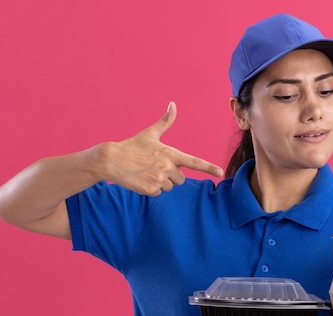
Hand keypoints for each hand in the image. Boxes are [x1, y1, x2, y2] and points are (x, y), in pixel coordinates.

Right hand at [99, 102, 222, 195]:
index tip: (221, 173)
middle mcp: (168, 167)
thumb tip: (173, 104)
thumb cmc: (132, 145)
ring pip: (170, 187)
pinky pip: (158, 193)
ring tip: (146, 172)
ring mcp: (159, 179)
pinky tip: (141, 179)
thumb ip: (165, 121)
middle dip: (171, 176)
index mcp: (170, 153)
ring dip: (160, 183)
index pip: (194, 162)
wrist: (111, 159)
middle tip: (154, 167)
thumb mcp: (150, 133)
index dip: (209, 168)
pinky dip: (151, 189)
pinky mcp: (151, 189)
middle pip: (181, 179)